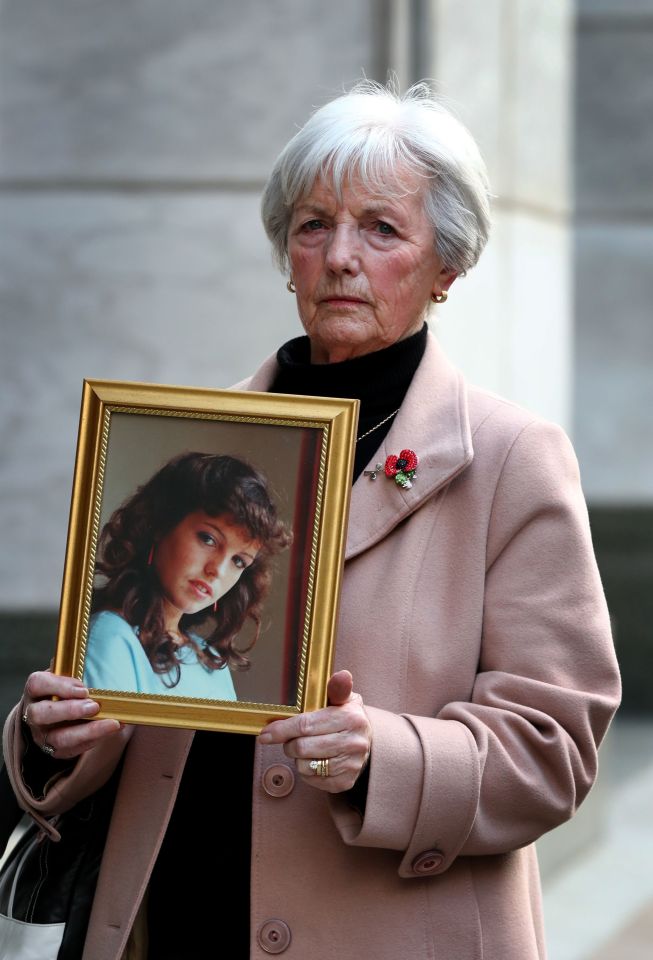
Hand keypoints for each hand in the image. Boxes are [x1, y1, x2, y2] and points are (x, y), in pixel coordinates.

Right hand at [21, 671, 123, 760]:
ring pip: (58, 738)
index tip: (83, 688)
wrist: (51, 718)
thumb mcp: (62, 677)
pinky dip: (94, 740)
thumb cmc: (61, 691)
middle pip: (41, 714)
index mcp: (35, 691)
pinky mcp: (55, 750)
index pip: (37, 685)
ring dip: (86, 731)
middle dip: (70, 710)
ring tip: (111, 723)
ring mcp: (42, 735)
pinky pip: (72, 750)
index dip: (59, 686)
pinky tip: (112, 728)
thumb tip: (82, 657)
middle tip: (94, 706)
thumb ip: (69, 669)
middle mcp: (33, 714)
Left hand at [258, 670, 371, 793]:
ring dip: (298, 758)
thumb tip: (343, 675)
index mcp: (351, 717)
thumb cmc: (346, 716)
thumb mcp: (343, 698)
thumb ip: (337, 687)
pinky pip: (312, 780)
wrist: (366, 742)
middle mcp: (354, 742)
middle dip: (289, 744)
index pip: (306, 725)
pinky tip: (315, 760)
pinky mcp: (345, 782)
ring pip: (305, 766)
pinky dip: (307, 771)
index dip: (282, 729)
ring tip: (307, 748)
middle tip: (292, 739)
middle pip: (302, 747)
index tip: (266, 734)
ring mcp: (351, 764)